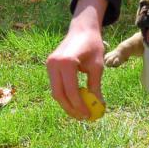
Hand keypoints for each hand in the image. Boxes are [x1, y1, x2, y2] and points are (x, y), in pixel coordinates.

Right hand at [46, 0, 107, 118]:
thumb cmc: (93, 46)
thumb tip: (99, 106)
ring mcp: (49, 64)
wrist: (82, 29)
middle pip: (59, 94)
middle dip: (71, 108)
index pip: (71, 91)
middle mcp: (54, 64)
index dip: (80, 106)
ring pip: (56, 91)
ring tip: (80, 111)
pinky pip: (56, 84)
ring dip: (67, 103)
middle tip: (83, 117)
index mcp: (67, 63)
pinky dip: (65, 94)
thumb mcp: (97, 67)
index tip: (88, 115)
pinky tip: (76, 100)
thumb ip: (95, 87)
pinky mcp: (50, 65)